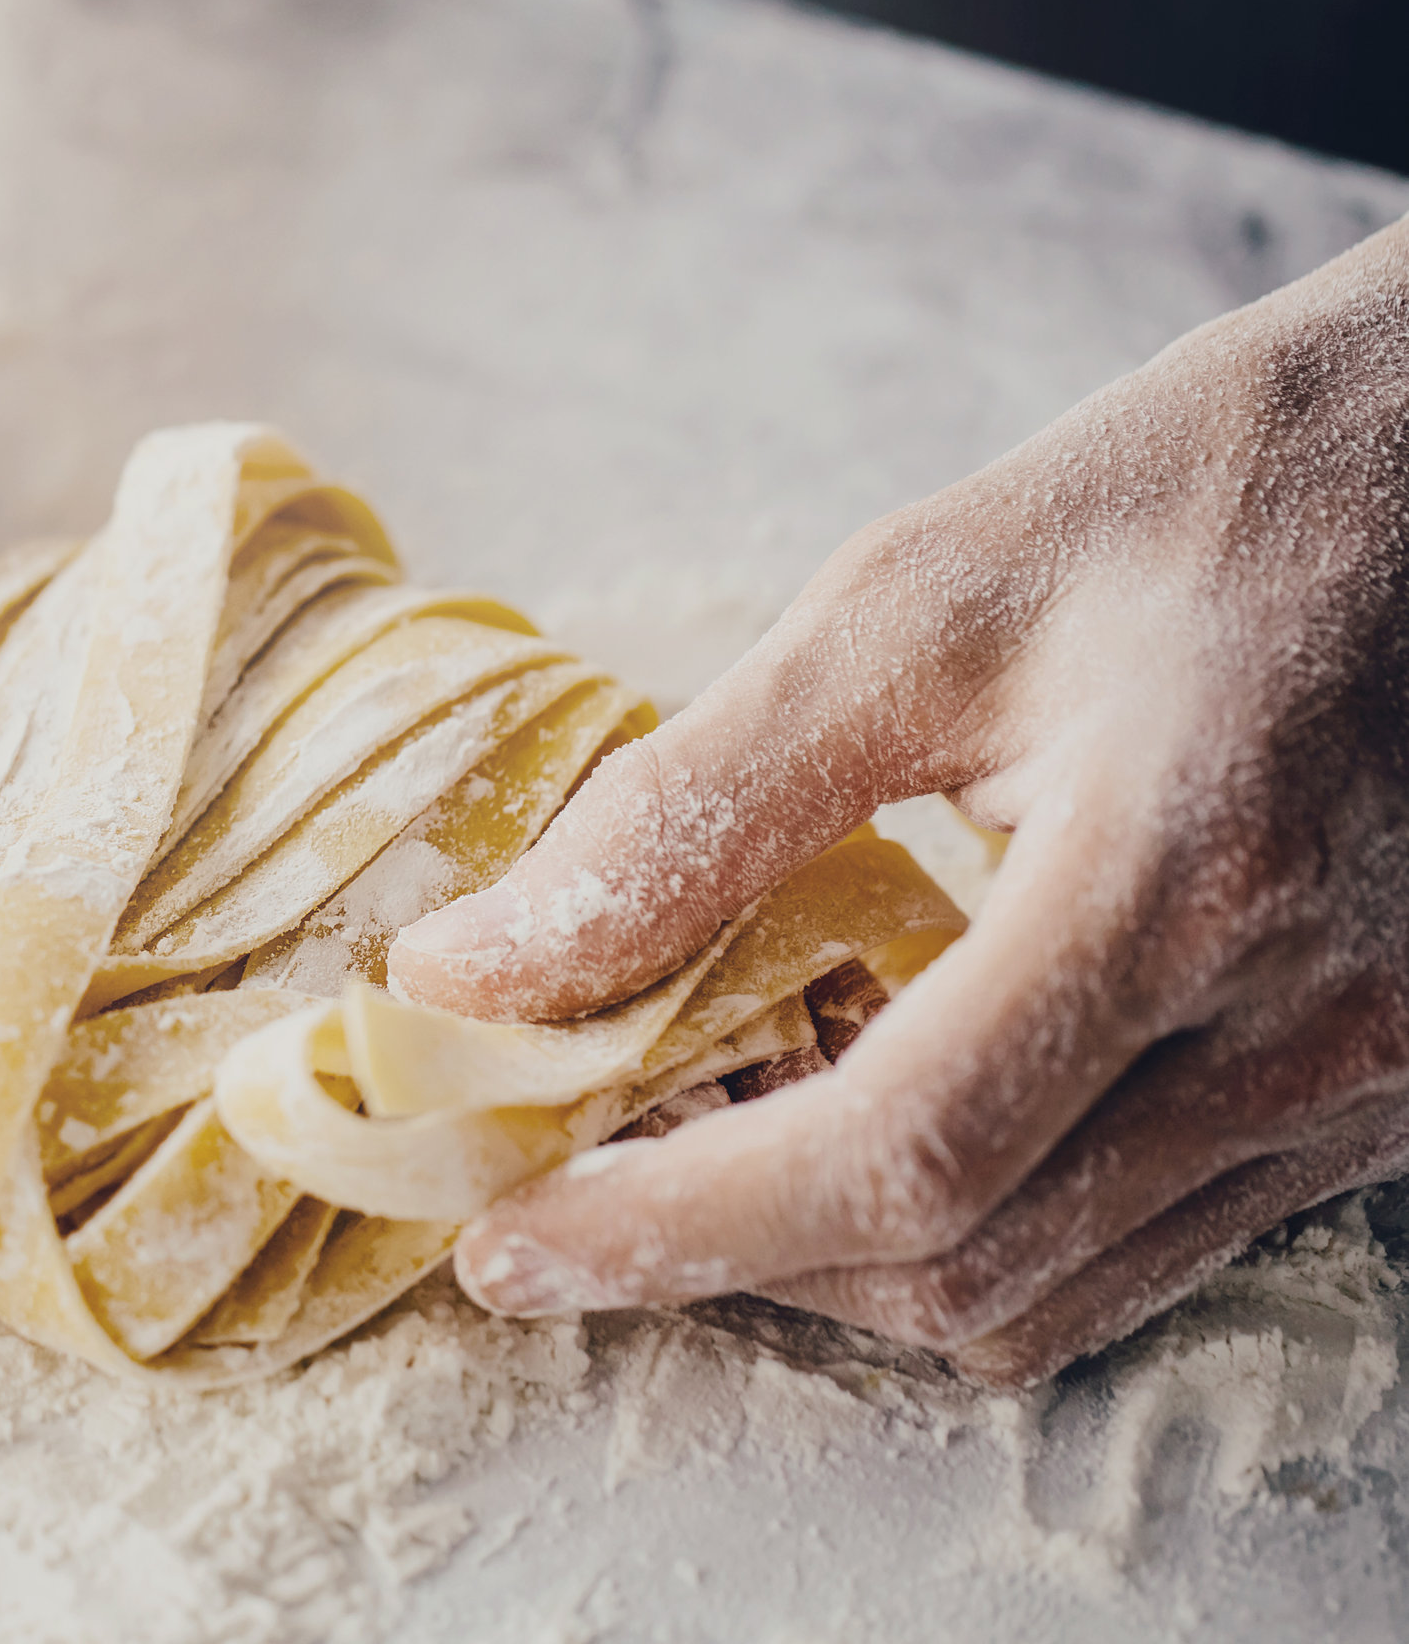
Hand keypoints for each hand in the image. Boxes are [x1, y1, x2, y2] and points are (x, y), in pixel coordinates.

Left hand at [389, 216, 1408, 1383]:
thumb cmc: (1204, 495)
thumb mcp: (913, 605)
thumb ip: (686, 807)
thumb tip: (471, 969)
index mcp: (1185, 876)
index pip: (896, 1153)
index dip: (674, 1225)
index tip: (507, 1244)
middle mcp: (1308, 1029)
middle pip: (961, 1268)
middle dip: (728, 1258)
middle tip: (567, 1185)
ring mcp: (1368, 1088)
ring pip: (1045, 1295)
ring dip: (833, 1259)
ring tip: (694, 1139)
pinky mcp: (1379, 1103)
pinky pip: (1132, 1249)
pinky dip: (961, 1225)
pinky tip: (857, 1107)